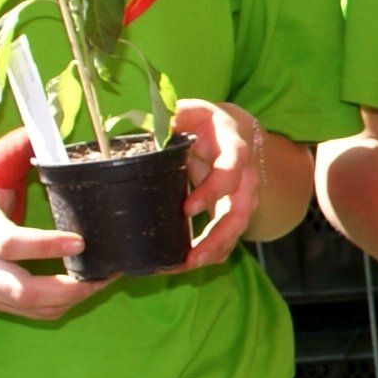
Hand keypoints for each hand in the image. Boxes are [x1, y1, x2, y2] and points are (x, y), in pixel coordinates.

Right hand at [0, 129, 100, 320]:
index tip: (81, 241)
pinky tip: (88, 288)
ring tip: (103, 280)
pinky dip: (63, 306)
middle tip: (101, 276)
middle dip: (65, 288)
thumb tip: (38, 130)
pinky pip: (35, 314)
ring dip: (70, 299)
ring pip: (30, 308)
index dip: (45, 247)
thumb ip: (13, 151)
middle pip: (20, 290)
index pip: (10, 244)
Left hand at [174, 98, 264, 269]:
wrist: (225, 128)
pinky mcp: (232, 209)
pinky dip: (213, 252)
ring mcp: (243, 195)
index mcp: (233, 145)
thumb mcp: (187, 112)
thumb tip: (132, 128)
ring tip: (188, 265)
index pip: (231, 169)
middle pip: (241, 209)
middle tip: (192, 256)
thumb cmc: (201, 121)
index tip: (186, 209)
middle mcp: (245, 174)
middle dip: (218, 236)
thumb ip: (165, 118)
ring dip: (216, 249)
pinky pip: (229, 235)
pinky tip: (190, 263)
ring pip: (237, 227)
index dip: (213, 190)